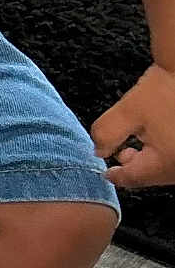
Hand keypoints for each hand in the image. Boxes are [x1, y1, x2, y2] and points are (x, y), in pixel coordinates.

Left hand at [90, 63, 174, 187]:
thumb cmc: (165, 89)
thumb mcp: (127, 111)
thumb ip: (107, 134)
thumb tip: (100, 151)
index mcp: (167, 163)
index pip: (135, 178)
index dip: (116, 175)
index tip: (107, 173)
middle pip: (153, 176)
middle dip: (134, 166)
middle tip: (120, 153)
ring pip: (165, 168)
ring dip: (149, 159)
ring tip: (136, 143)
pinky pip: (174, 158)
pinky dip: (164, 153)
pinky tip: (155, 138)